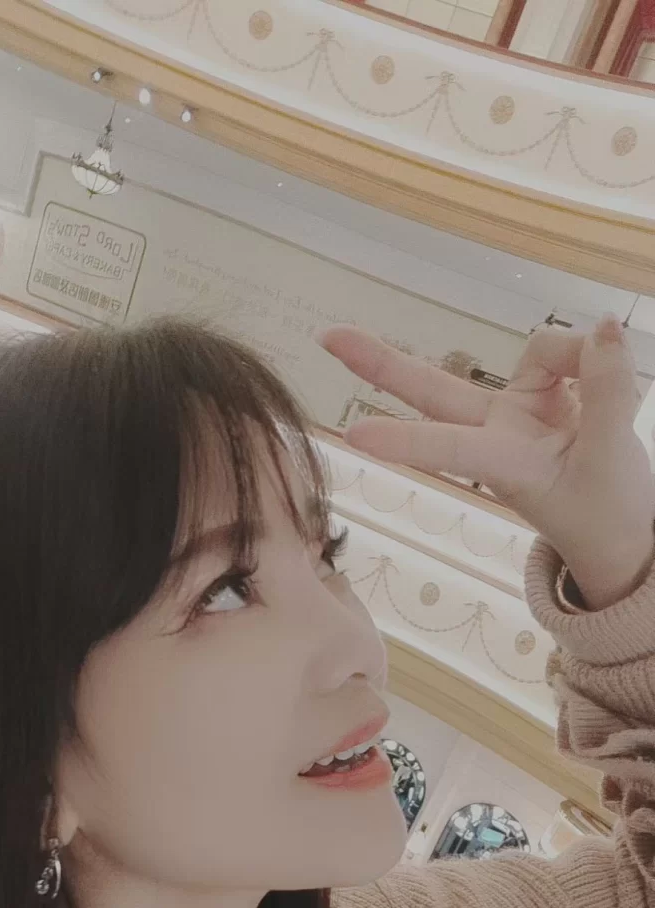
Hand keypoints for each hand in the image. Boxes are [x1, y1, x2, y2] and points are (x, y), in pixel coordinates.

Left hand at [314, 315, 654, 607]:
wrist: (625, 531)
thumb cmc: (605, 515)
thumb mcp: (612, 459)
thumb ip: (608, 393)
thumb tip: (604, 330)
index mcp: (506, 464)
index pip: (449, 446)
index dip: (405, 440)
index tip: (354, 437)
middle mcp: (502, 433)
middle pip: (433, 389)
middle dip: (383, 362)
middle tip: (328, 337)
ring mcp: (520, 410)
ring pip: (540, 351)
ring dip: (581, 358)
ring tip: (616, 397)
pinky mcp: (545, 393)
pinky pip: (570, 354)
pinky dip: (598, 362)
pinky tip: (613, 381)